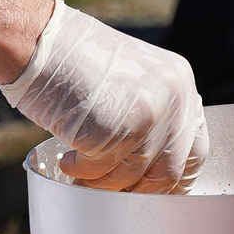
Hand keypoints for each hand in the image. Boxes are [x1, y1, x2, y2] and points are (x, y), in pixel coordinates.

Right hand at [0, 0, 207, 192]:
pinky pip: (101, 173)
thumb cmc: (75, 60)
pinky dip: (81, 172)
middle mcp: (174, 97)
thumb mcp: (133, 78)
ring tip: (80, 171)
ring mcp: (146, 114)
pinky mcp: (114, 129)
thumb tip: (152, 170)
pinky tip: (67, 158)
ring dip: (103, 184)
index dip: (173, 179)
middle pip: (169, 172)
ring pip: (132, 178)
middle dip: (138, 192)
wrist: (39, 39)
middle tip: (113, 194)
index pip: (195, 150)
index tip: (150, 191)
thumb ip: (153, 113)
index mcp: (180, 81)